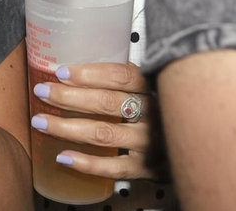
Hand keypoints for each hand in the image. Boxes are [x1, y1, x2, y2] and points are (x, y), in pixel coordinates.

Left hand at [32, 62, 165, 180]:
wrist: (193, 145)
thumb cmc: (160, 112)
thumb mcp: (149, 90)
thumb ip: (122, 80)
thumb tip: (75, 67)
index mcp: (152, 88)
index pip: (120, 76)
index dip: (89, 73)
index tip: (61, 71)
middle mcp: (153, 114)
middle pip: (107, 102)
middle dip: (69, 96)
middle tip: (42, 91)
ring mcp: (150, 142)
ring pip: (104, 133)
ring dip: (67, 127)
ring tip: (41, 122)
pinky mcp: (146, 168)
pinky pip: (113, 167)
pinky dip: (86, 163)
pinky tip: (63, 157)